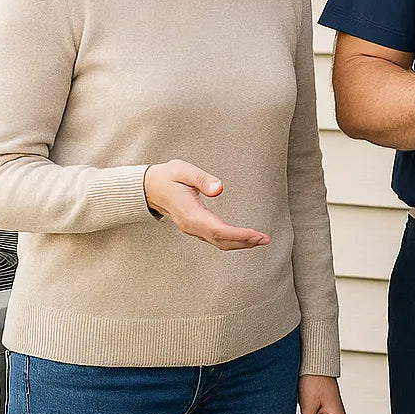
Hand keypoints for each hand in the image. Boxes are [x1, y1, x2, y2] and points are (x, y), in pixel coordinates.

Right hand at [142, 160, 269, 249]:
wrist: (149, 187)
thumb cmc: (167, 176)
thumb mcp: (183, 170)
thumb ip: (202, 179)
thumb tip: (219, 188)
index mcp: (189, 214)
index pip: (218, 230)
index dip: (238, 235)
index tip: (256, 235)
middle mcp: (191, 226)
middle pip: (220, 241)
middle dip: (244, 241)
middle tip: (265, 239)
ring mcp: (192, 229)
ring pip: (218, 242)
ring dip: (240, 243)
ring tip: (260, 239)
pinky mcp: (195, 227)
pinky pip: (215, 238)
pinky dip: (231, 240)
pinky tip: (244, 237)